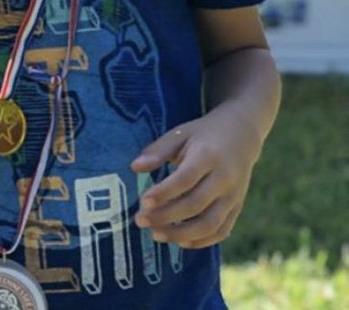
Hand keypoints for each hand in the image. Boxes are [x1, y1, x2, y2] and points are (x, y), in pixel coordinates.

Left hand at [131, 105, 259, 247]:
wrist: (241, 135)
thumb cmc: (202, 134)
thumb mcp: (179, 134)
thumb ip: (157, 150)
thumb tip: (134, 167)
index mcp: (208, 156)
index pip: (185, 179)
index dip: (164, 193)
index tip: (143, 202)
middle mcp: (224, 179)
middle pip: (195, 205)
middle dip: (166, 217)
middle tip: (140, 220)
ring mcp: (234, 196)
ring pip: (209, 224)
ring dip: (181, 234)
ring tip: (156, 235)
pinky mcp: (237, 208)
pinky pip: (221, 231)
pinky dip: (202, 241)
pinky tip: (180, 242)